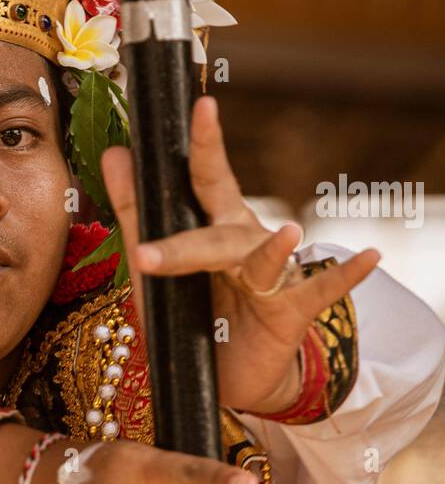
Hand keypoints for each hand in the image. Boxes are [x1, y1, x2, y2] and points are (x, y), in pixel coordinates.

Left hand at [101, 95, 379, 413]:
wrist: (224, 378)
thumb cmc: (190, 317)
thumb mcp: (154, 271)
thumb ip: (136, 214)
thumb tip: (115, 153)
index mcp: (213, 227)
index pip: (205, 178)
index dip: (204, 142)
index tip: (202, 105)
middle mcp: (245, 242)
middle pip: (223, 219)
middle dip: (209, 183)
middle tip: (205, 133)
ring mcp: (272, 276)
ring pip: (265, 257)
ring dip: (275, 250)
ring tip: (289, 233)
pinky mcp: (292, 311)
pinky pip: (323, 290)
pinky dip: (345, 276)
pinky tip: (369, 257)